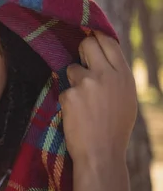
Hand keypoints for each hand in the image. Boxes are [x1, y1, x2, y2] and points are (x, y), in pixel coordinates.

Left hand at [59, 32, 136, 164]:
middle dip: (81, 50)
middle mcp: (106, 75)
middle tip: (81, 63)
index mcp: (124, 76)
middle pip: (87, 44)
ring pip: (71, 68)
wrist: (101, 153)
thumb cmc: (114, 128)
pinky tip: (76, 115)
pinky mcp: (69, 95)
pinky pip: (63, 89)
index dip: (97, 37)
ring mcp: (87, 84)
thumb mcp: (125, 98)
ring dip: (73, 81)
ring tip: (83, 103)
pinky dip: (67, 101)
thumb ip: (115, 76)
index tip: (90, 37)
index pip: (109, 42)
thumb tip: (103, 57)